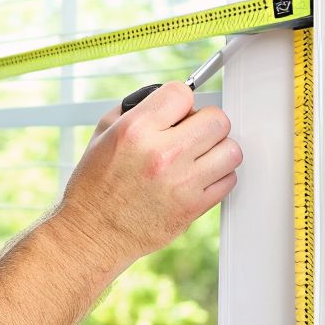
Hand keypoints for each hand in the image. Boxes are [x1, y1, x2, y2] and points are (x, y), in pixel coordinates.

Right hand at [55, 82, 240, 265]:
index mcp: (136, 130)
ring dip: (217, 149)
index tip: (176, 111)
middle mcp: (162, 154)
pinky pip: (229, 180)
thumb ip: (137, 109)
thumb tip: (167, 98)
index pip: (183, 92)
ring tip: (198, 155)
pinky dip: (218, 176)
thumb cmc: (95, 184)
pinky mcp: (193, 207)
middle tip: (191, 132)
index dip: (180, 100)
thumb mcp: (103, 134)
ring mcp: (181, 182)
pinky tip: (198, 176)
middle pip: (217, 119)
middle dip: (204, 122)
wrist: (93, 231)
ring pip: (231, 149)